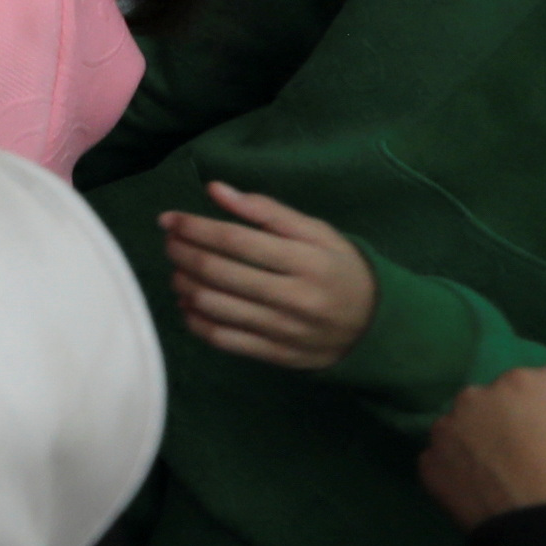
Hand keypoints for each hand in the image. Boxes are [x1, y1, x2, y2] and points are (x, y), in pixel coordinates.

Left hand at [159, 179, 379, 368]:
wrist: (376, 327)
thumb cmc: (339, 270)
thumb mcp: (317, 232)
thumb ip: (266, 210)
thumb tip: (216, 190)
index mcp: (306, 261)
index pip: (235, 240)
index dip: (194, 227)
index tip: (168, 219)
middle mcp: (294, 298)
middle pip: (217, 272)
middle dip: (182, 253)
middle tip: (170, 242)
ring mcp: (283, 330)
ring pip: (213, 305)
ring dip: (182, 284)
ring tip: (177, 270)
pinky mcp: (275, 355)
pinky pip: (221, 339)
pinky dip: (194, 319)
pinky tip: (188, 303)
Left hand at [422, 366, 545, 531]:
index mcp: (532, 386)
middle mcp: (480, 398)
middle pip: (520, 398)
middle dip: (543, 413)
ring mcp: (448, 433)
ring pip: (481, 423)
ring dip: (502, 434)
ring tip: (525, 464)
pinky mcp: (432, 469)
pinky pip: (459, 456)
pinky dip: (475, 464)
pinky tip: (497, 484)